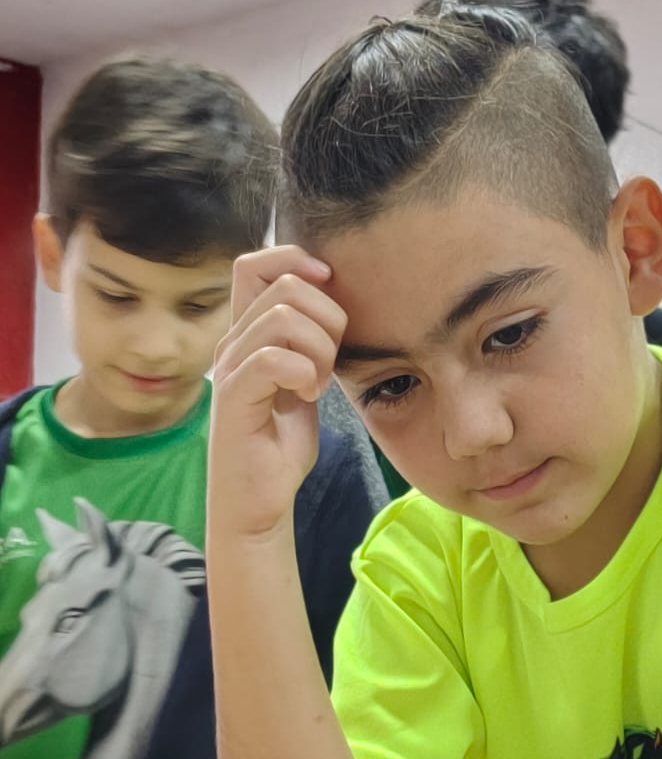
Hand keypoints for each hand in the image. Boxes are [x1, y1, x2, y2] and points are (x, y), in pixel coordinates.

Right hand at [210, 246, 345, 538]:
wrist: (258, 499)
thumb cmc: (280, 441)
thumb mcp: (304, 378)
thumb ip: (311, 339)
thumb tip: (336, 299)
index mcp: (247, 332)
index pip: (254, 262)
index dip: (295, 259)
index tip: (329, 288)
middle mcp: (232, 342)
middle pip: (284, 286)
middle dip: (328, 318)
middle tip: (330, 362)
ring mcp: (229, 368)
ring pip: (282, 317)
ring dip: (319, 349)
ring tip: (318, 382)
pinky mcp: (233, 399)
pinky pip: (273, 358)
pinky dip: (304, 373)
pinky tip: (308, 396)